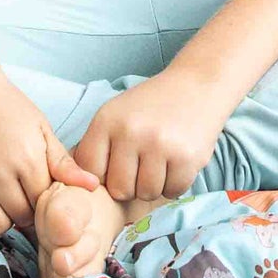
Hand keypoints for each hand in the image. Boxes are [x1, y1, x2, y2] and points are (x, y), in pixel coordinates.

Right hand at [0, 70, 99, 239]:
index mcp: (26, 159)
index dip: (45, 198)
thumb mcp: (40, 128)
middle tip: (22, 191)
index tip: (40, 188)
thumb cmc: (6, 107)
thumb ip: (63, 162)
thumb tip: (93, 186)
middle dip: (27, 210)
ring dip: (3, 217)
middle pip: (22, 217)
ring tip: (3, 197)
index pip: (45, 202)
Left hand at [68, 66, 233, 201]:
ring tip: (160, 163)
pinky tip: (176, 163)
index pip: (90, 171)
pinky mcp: (186, 157)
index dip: (103, 175)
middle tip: (142, 165)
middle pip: (119, 189)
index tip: (116, 166)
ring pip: (147, 193)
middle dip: (131, 184)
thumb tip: (81, 184)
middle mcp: (130, 132)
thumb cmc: (151, 105)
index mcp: (106, 120)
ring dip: (154, 185)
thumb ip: (97, 146)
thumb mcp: (115, 114)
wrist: (196, 84)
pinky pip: (172, 191)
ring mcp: (159, 145)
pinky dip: (175, 184)